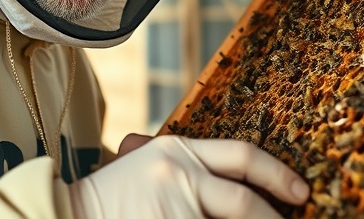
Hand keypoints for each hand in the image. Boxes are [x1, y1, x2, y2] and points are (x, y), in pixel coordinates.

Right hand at [68, 135, 308, 218]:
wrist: (63, 215)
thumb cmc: (108, 198)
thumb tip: (238, 187)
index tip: (300, 193)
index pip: (241, 155)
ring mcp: (171, 211)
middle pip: (243, 203)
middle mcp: (177, 176)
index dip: (277, 175)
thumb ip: (185, 170)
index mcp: (176, 152)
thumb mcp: (144, 167)